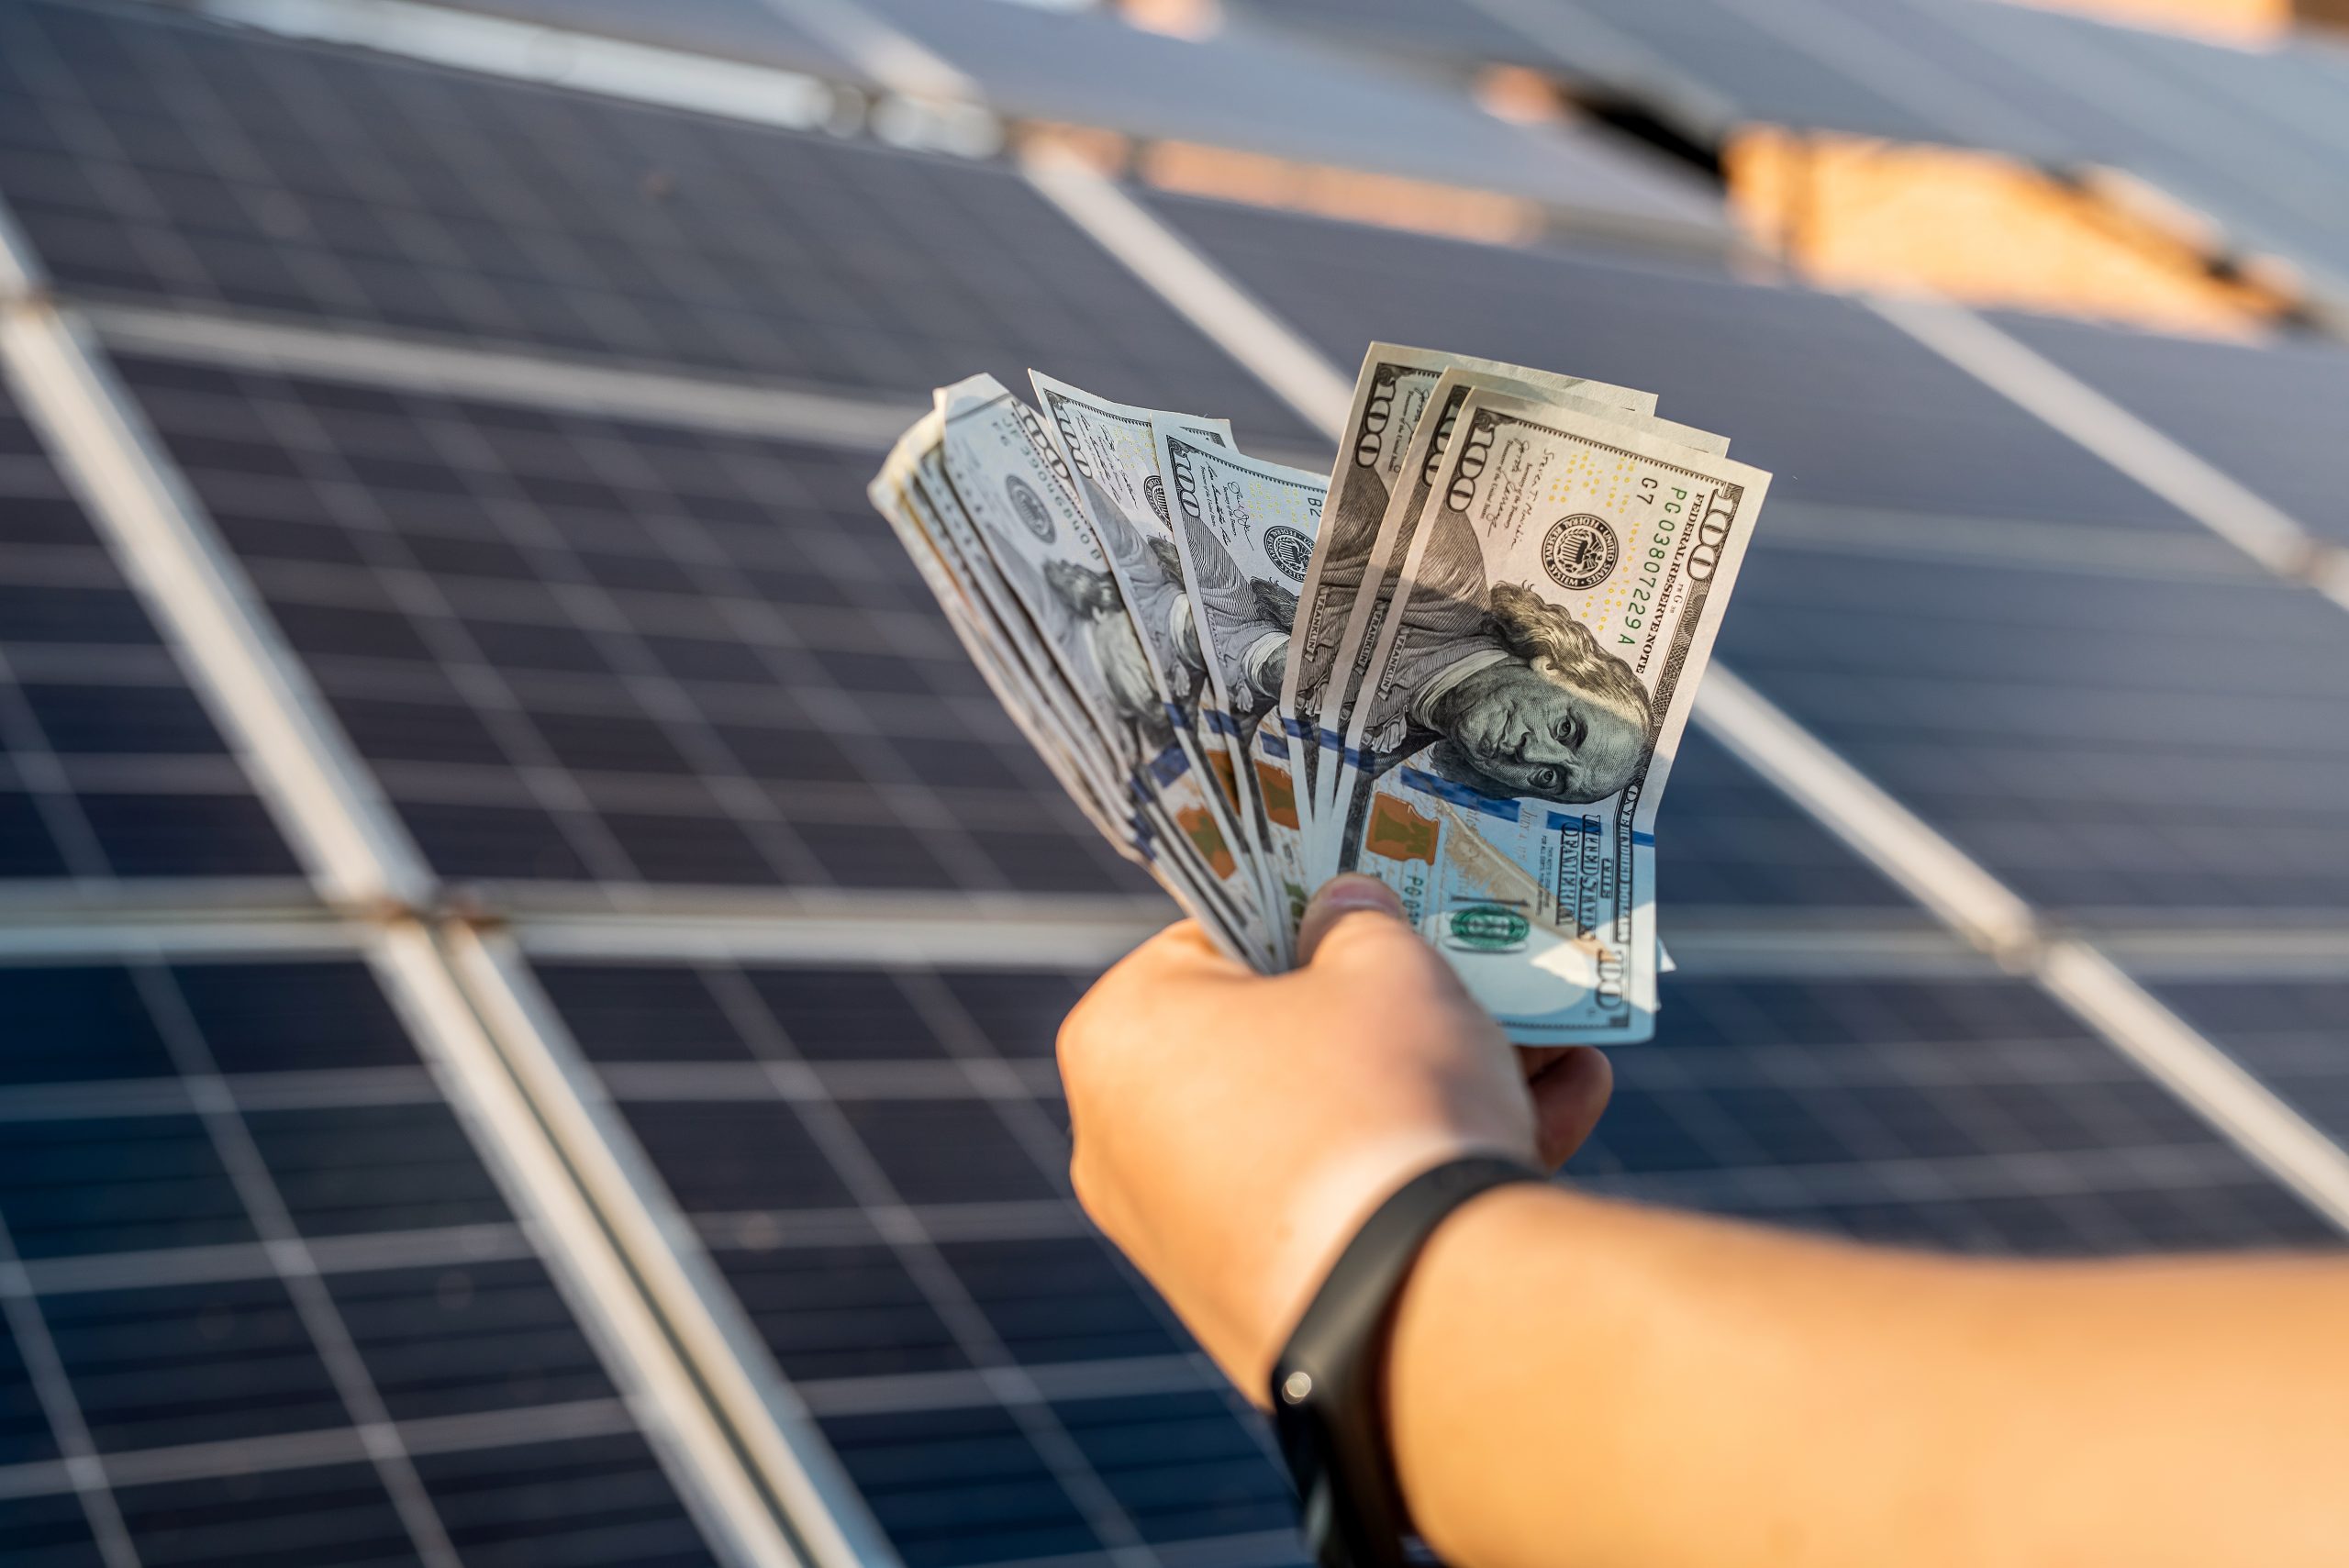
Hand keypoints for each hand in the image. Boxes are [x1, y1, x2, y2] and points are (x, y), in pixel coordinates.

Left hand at [1058, 875, 1612, 1394]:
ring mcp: (1194, 1239)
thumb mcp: (1387, 967)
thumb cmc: (1377, 1098)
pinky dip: (1438, 1165)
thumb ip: (1361, 920)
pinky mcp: (1265, 1309)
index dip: (1311, 910)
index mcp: (1120, 1034)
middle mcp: (1128, 1143)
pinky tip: (1558, 1114)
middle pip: (1287, 1041)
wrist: (1414, 1309)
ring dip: (1448, 1080)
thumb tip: (1340, 907)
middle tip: (1479, 970)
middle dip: (1399, 1006)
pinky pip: (1352, 1208)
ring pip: (1335, 1127)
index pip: (1216, 938)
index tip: (1384, 900)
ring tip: (1557, 1046)